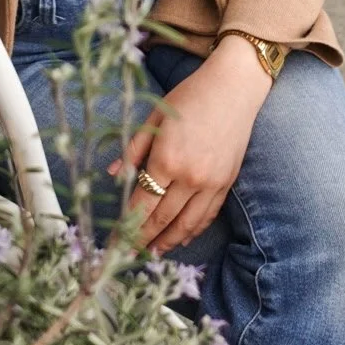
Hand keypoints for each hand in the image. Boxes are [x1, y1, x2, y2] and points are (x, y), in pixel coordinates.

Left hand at [107, 35, 271, 254]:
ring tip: (152, 253)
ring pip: (186, 224)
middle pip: (161, 219)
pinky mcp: (226, 184)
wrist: (233, 88)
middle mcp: (189, 177)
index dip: (126, 227)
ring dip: (167, 242)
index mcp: (166, 159)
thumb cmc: (189, 97)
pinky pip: (207, 216)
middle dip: (142, 240)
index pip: (141, 204)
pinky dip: (193, 231)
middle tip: (128, 256)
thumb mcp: (155, 117)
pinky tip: (181, 238)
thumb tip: (111, 176)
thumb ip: (133, 149)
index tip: (115, 242)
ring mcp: (210, 183)